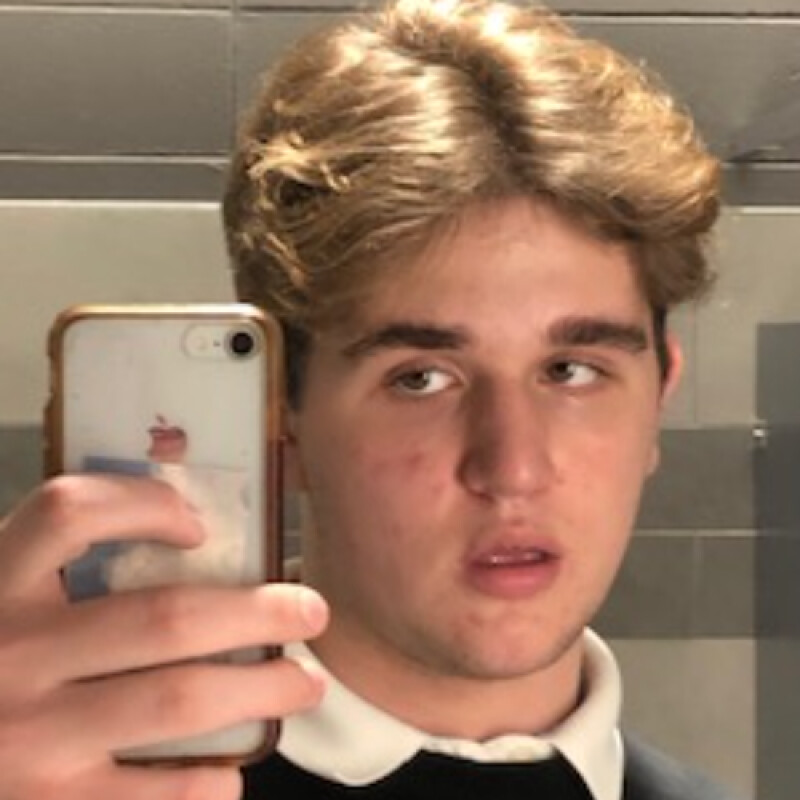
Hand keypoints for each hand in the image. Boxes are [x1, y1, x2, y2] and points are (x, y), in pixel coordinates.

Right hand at [0, 475, 327, 799]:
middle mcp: (10, 654)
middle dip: (257, 613)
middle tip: (310, 611)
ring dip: (258, 689)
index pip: (70, 514)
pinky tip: (229, 769)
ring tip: (304, 683)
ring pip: (176, 700)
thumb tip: (188, 532)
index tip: (200, 527)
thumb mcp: (6, 599)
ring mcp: (27, 739)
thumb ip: (61, 567)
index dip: (146, 507)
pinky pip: (154, 794)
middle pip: (164, 617)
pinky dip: (208, 782)